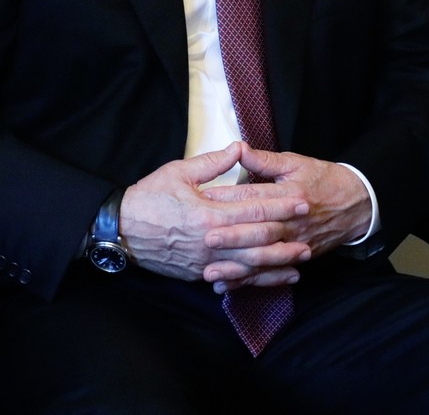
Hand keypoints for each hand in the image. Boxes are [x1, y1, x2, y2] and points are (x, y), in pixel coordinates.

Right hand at [118, 143, 311, 285]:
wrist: (118, 229)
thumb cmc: (148, 198)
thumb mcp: (178, 172)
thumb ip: (213, 162)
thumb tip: (239, 147)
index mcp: (209, 214)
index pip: (254, 209)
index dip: (281, 205)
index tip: (303, 202)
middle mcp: (210, 241)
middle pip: (257, 240)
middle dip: (286, 237)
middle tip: (310, 232)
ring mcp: (204, 261)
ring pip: (248, 265)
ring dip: (276, 263)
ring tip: (300, 261)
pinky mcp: (197, 274)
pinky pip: (231, 278)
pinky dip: (253, 280)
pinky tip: (270, 280)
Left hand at [203, 146, 371, 266]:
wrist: (358, 203)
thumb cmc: (325, 180)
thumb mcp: (297, 164)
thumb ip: (266, 161)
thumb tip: (239, 149)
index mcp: (291, 194)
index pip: (254, 197)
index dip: (228, 198)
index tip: (203, 200)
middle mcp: (293, 221)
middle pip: (258, 229)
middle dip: (230, 235)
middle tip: (203, 238)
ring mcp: (296, 242)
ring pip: (263, 256)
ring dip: (236, 266)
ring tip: (209, 271)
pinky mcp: (299, 256)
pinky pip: (271, 271)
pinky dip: (249, 280)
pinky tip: (227, 285)